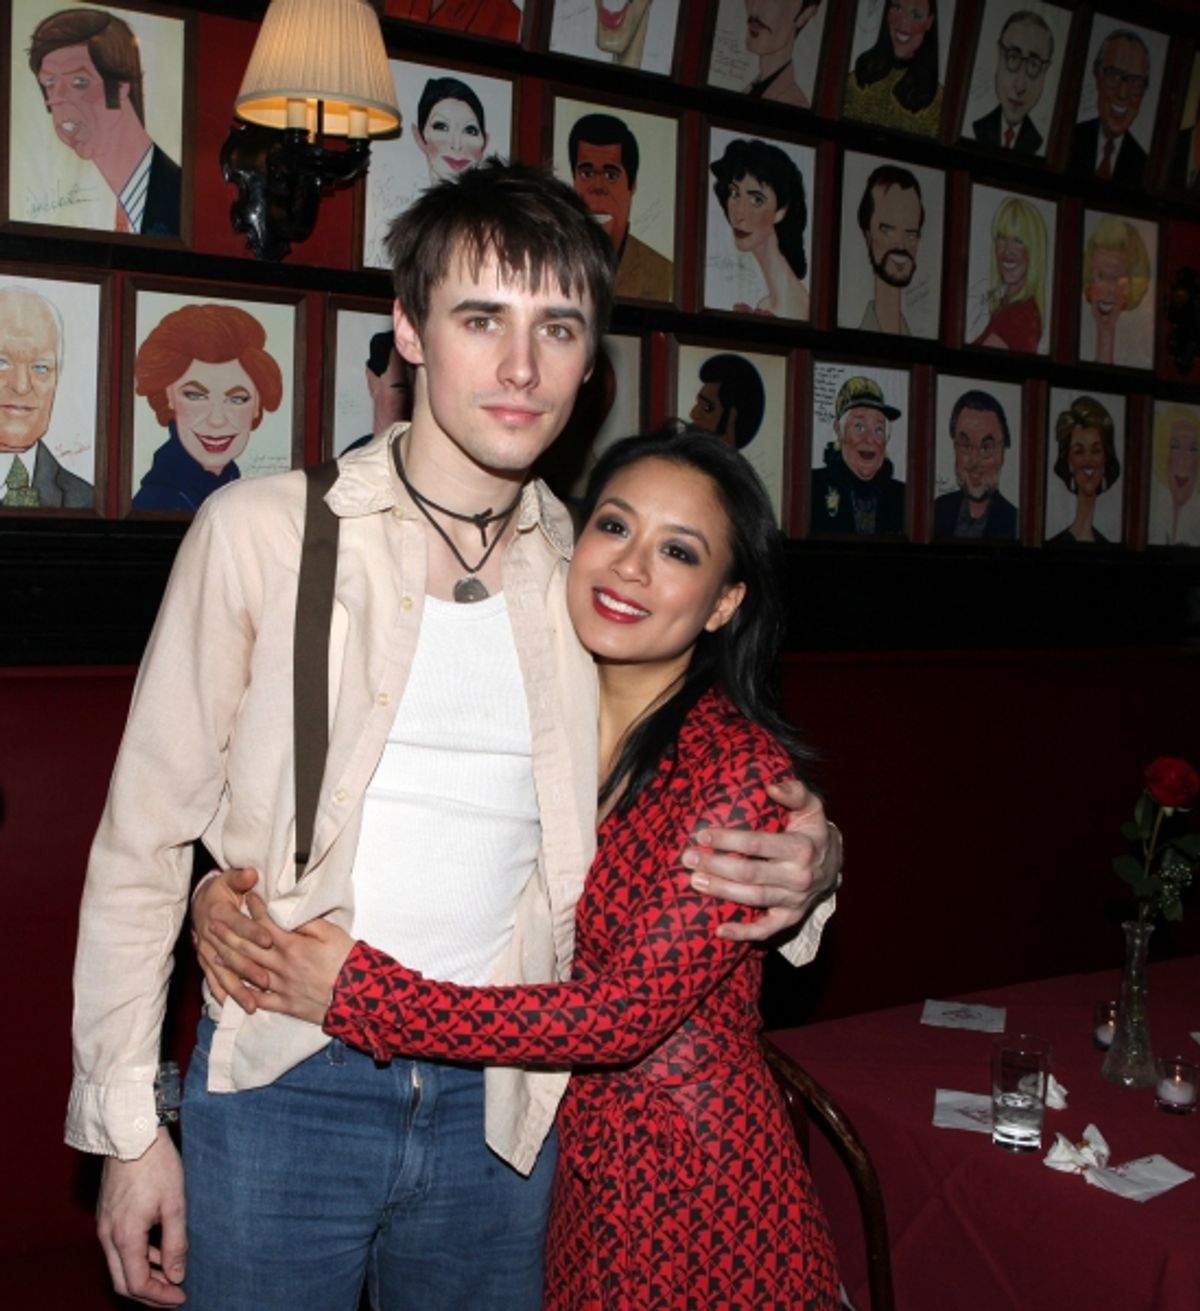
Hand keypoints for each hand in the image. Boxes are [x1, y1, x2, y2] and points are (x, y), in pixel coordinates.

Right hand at [97, 1129, 186, 1306]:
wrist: (132, 1132)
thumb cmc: (156, 1163)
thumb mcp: (175, 1203)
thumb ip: (175, 1243)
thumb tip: (176, 1276)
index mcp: (124, 1237)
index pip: (136, 1285)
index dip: (159, 1297)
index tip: (182, 1297)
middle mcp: (107, 1235)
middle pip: (123, 1282)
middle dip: (149, 1293)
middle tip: (174, 1295)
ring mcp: (104, 1225)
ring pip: (120, 1265)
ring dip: (144, 1274)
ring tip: (171, 1274)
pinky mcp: (107, 1214)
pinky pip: (119, 1247)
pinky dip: (138, 1256)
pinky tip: (159, 1249)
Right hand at [192, 868, 270, 1012]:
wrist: (200, 902)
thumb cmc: (222, 890)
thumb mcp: (229, 879)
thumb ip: (240, 878)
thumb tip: (251, 873)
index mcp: (220, 913)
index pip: (237, 923)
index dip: (253, 931)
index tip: (269, 940)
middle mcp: (211, 935)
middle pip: (231, 953)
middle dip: (248, 967)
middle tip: (266, 980)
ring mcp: (207, 951)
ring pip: (222, 972)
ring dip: (236, 988)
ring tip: (252, 1003)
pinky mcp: (205, 960)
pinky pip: (211, 978)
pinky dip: (220, 992)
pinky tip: (230, 1006)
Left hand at [211, 894, 354, 1025]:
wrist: (357, 994)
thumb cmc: (347, 959)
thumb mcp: (331, 933)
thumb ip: (307, 923)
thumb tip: (289, 913)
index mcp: (292, 946)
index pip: (265, 924)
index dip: (254, 909)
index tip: (246, 897)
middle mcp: (280, 966)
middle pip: (248, 948)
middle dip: (229, 934)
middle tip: (214, 923)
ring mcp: (281, 987)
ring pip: (248, 973)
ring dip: (229, 961)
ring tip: (215, 952)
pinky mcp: (285, 1004)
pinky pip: (260, 1000)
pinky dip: (244, 995)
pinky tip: (233, 990)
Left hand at [684, 778, 840, 942]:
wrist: (834, 865)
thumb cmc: (813, 831)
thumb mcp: (811, 807)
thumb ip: (795, 793)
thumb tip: (771, 786)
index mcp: (802, 848)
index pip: (758, 844)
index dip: (728, 840)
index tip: (702, 834)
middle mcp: (799, 877)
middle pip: (750, 873)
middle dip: (716, 865)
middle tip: (688, 858)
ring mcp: (795, 901)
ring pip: (753, 898)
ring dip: (721, 891)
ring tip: (695, 881)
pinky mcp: (790, 918)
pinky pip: (765, 930)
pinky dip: (742, 933)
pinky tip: (718, 930)